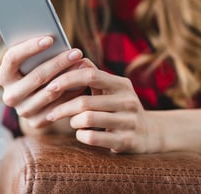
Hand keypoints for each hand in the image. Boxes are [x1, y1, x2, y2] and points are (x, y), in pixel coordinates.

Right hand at [0, 35, 85, 128]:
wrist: (33, 100)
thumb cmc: (33, 71)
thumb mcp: (29, 61)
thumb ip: (36, 52)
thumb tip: (54, 40)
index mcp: (3, 76)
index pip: (12, 58)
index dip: (30, 47)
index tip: (50, 39)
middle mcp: (9, 95)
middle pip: (37, 76)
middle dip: (59, 62)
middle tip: (76, 52)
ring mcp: (22, 110)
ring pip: (50, 92)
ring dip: (69, 78)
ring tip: (83, 65)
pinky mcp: (35, 122)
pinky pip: (58, 107)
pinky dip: (71, 94)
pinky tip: (83, 84)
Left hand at [45, 60, 160, 153]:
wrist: (150, 134)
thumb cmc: (119, 106)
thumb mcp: (112, 89)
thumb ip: (93, 74)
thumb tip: (73, 57)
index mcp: (121, 84)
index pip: (90, 75)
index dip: (67, 79)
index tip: (50, 86)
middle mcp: (127, 101)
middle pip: (84, 102)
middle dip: (62, 108)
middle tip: (51, 113)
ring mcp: (129, 121)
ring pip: (87, 119)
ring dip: (73, 121)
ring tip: (71, 122)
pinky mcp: (127, 141)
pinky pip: (93, 137)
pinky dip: (80, 135)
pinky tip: (81, 133)